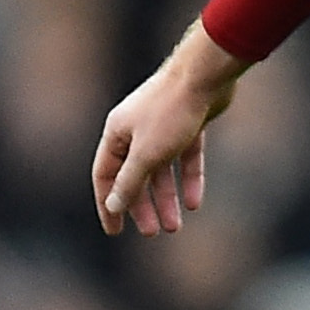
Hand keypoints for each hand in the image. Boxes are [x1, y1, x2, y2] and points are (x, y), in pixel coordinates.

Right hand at [93, 24, 244, 234]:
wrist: (204, 76)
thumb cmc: (170, 112)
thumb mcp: (146, 154)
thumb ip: (129, 182)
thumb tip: (113, 205)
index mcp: (116, 134)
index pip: (105, 176)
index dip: (109, 204)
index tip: (115, 231)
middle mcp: (136, 130)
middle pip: (134, 176)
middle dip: (142, 206)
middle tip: (152, 233)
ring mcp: (162, 128)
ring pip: (161, 171)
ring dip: (166, 199)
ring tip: (175, 226)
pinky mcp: (188, 124)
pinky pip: (185, 159)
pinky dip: (188, 180)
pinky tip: (194, 203)